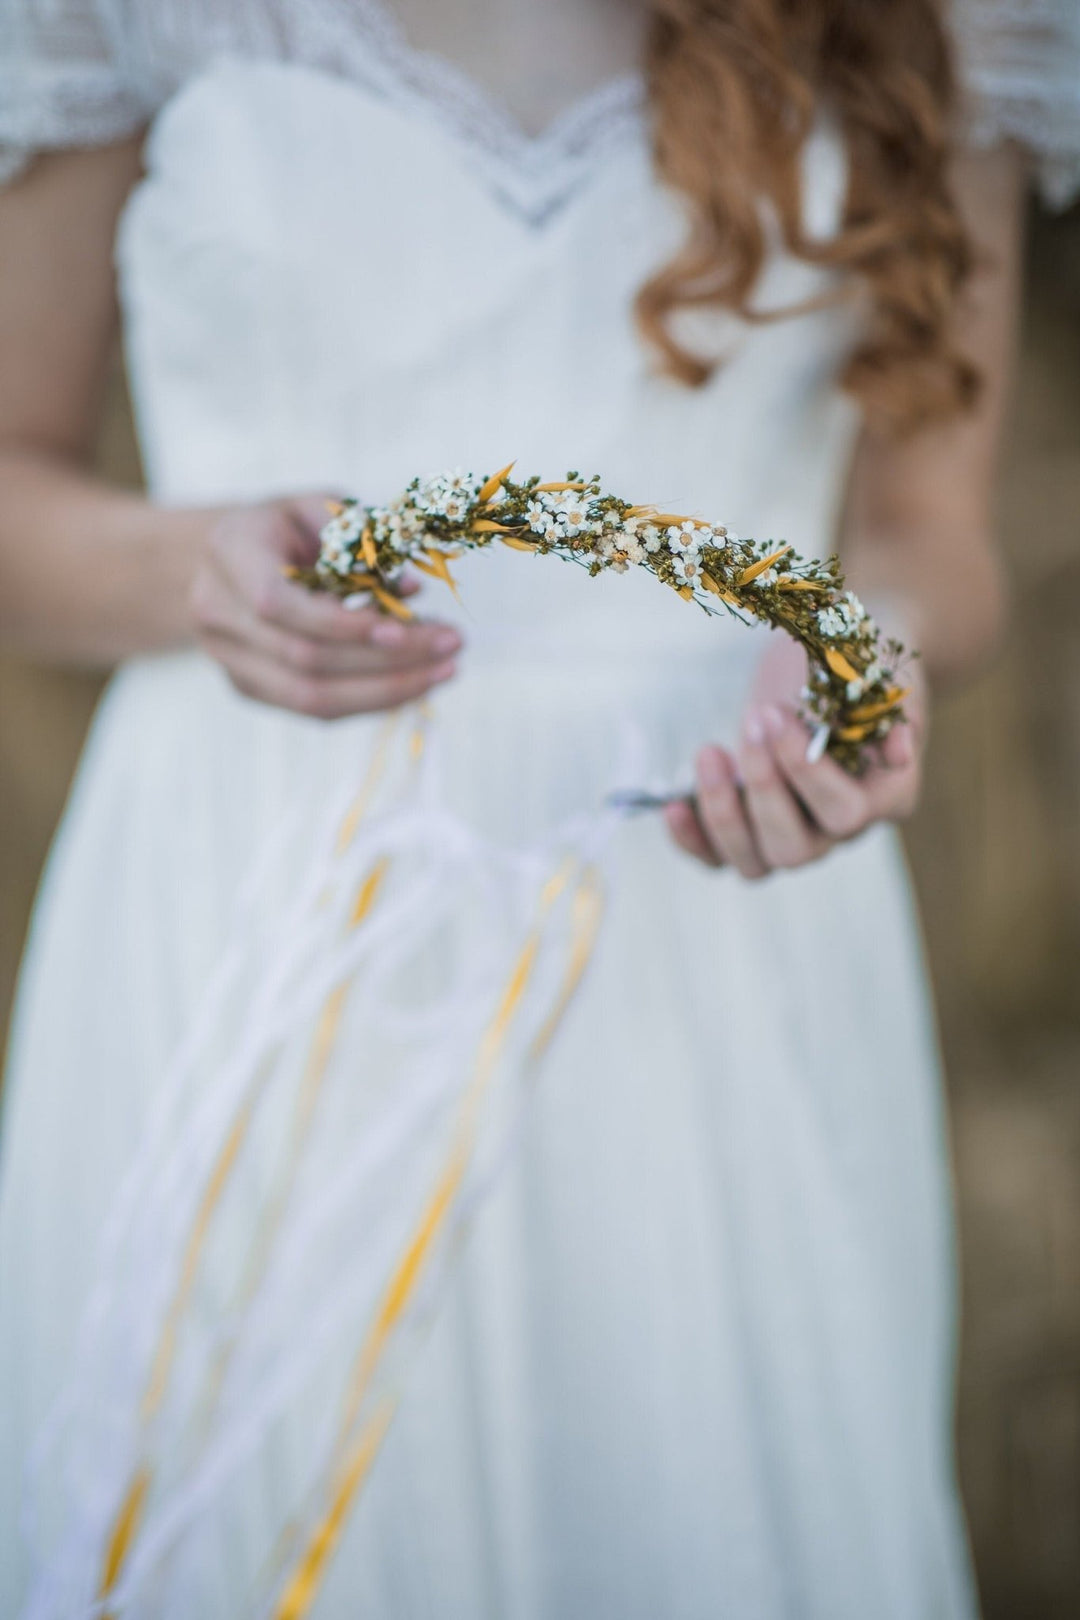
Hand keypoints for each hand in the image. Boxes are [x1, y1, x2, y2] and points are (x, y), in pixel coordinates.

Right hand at [191, 496, 461, 717]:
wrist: (221, 558)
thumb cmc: (282, 526)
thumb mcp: (318, 506)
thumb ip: (359, 539)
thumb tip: (410, 590)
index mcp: (230, 554)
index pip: (281, 605)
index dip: (344, 623)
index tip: (407, 626)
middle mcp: (218, 614)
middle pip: (305, 659)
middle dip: (387, 659)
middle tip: (452, 644)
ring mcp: (230, 660)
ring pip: (311, 697)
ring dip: (387, 690)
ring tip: (444, 670)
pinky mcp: (251, 689)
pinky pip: (316, 708)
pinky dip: (371, 699)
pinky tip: (415, 683)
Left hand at [665, 631, 925, 876]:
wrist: (838, 661)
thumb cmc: (861, 664)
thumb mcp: (879, 672)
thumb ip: (885, 706)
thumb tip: (897, 751)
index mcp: (886, 796)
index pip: (846, 812)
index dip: (806, 773)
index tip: (775, 715)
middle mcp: (840, 829)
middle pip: (796, 848)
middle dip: (763, 787)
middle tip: (752, 720)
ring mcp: (794, 834)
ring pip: (755, 863)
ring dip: (723, 814)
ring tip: (709, 752)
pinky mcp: (751, 828)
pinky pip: (718, 859)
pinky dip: (692, 840)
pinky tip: (674, 804)